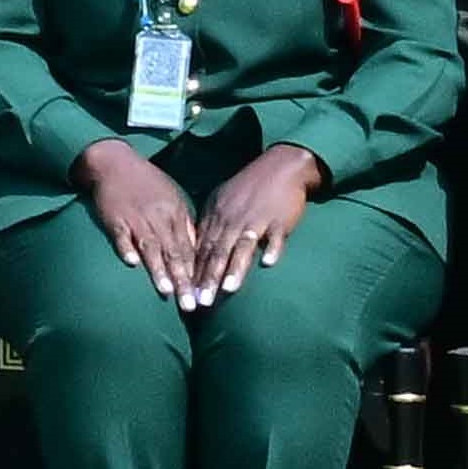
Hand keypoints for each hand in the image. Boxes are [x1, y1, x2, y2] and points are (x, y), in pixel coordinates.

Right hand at [68, 143, 206, 297]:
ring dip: (158, 270)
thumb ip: (184, 225)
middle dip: (183, 281)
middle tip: (190, 306)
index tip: (205, 295)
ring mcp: (136, 219)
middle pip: (174, 254)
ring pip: (151, 247)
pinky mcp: (114, 218)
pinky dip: (126, 248)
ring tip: (167, 291)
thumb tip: (197, 250)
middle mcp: (159, 219)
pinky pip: (121, 235)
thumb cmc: (146, 183)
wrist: (116, 162)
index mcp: (176, 215)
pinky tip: (130, 263)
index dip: (198, 274)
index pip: (190, 250)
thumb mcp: (173, 199)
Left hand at [170, 147, 324, 308]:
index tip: (186, 293)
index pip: (201, 248)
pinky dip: (272, 248)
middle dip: (208, 278)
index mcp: (217, 216)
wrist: (280, 167)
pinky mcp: (280, 219)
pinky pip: (276, 236)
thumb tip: (196, 252)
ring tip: (228, 289)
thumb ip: (210, 226)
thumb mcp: (222, 202)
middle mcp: (233, 219)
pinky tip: (269, 263)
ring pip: (243, 246)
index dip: (193, 272)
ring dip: (235, 268)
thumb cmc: (249, 188)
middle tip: (201, 301)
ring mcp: (257, 219)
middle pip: (218, 252)